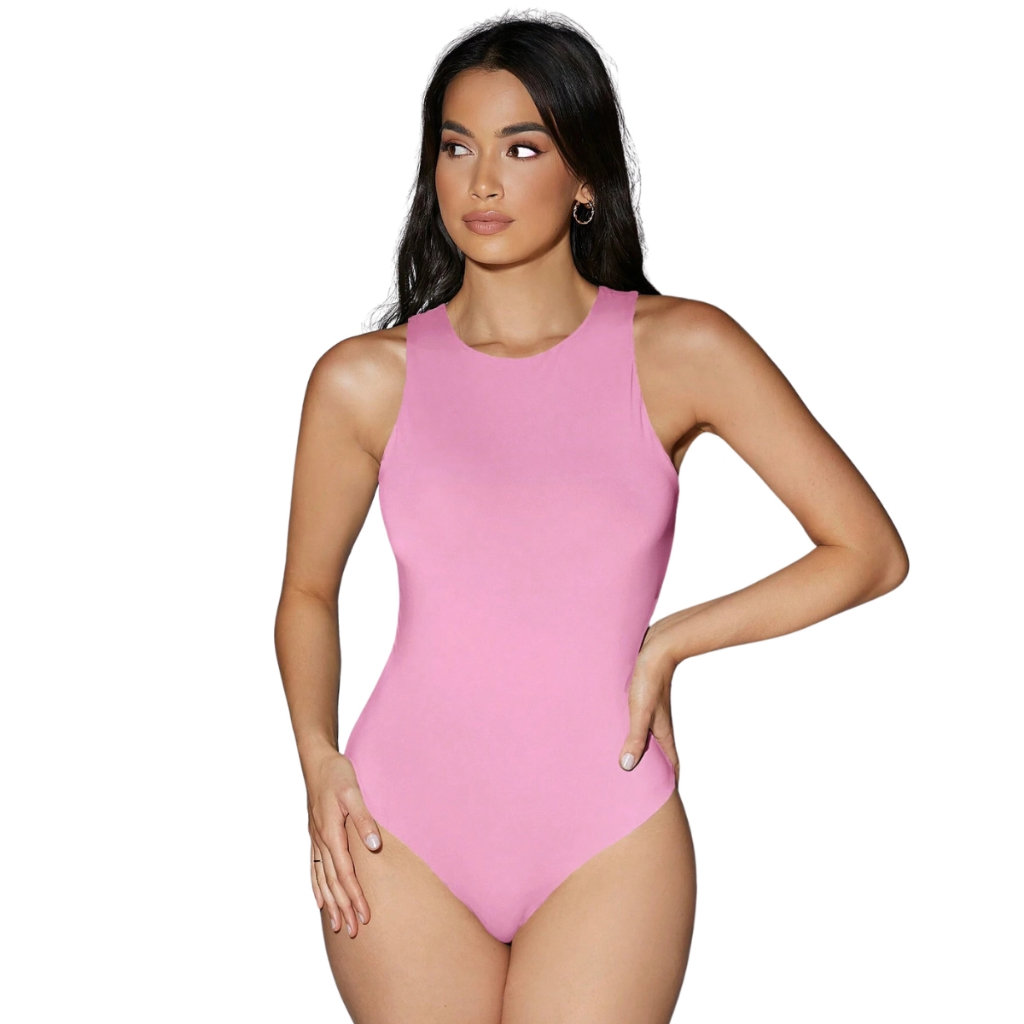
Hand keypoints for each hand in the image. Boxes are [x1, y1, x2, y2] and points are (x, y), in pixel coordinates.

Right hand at [306, 750, 381, 938]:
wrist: (317, 761)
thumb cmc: (337, 774)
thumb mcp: (353, 791)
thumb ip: (364, 818)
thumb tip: (373, 846)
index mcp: (331, 831)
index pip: (345, 872)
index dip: (355, 895)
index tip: (364, 915)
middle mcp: (321, 839)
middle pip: (333, 881)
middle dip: (343, 907)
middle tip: (353, 931)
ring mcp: (315, 839)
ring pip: (322, 879)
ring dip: (331, 904)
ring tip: (337, 925)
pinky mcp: (315, 835)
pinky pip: (314, 867)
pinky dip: (317, 886)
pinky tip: (320, 901)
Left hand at [619, 625, 680, 785]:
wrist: (659, 644)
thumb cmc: (649, 677)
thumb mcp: (640, 710)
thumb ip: (635, 737)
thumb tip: (627, 768)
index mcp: (661, 731)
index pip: (671, 764)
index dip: (670, 782)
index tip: (667, 801)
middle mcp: (658, 723)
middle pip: (658, 753)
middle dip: (654, 771)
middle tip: (644, 790)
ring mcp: (652, 710)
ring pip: (648, 736)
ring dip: (642, 750)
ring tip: (628, 764)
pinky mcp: (643, 696)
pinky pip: (638, 720)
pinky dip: (633, 730)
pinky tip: (619, 728)